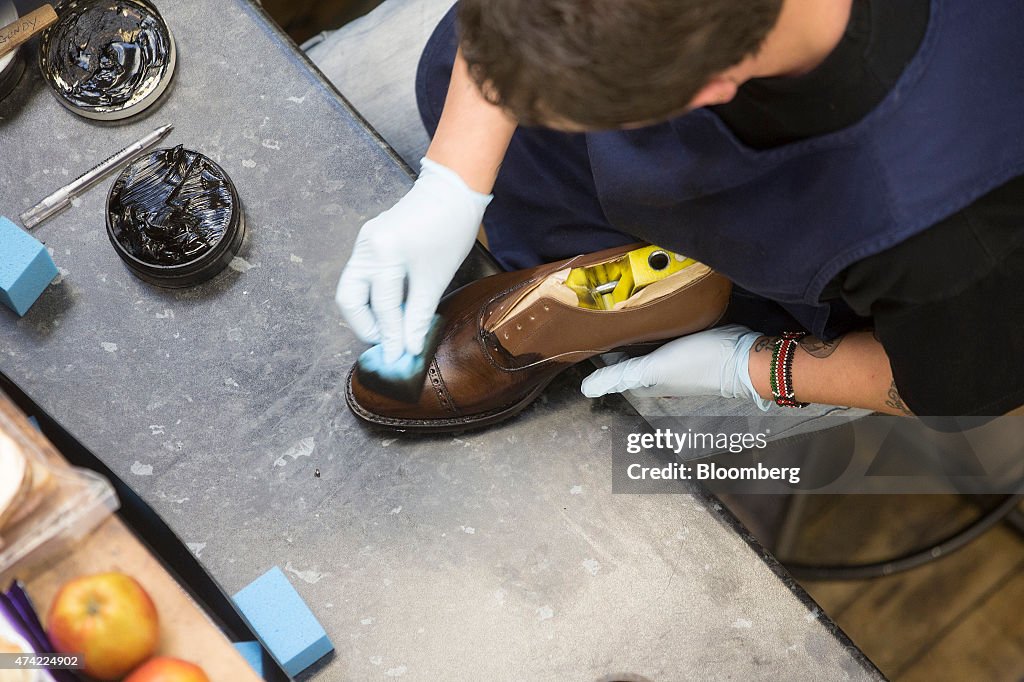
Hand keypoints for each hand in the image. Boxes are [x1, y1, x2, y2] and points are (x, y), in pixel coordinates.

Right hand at [336, 158, 491, 361]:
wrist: (451, 191)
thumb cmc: (450, 230)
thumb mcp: (436, 277)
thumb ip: (418, 314)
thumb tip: (409, 347)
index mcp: (384, 252)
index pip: (382, 305)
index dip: (390, 335)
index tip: (397, 358)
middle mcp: (366, 247)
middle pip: (349, 298)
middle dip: (365, 326)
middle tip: (385, 344)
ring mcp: (363, 242)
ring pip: (352, 288)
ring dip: (367, 313)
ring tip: (389, 330)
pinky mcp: (369, 241)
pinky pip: (362, 276)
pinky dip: (373, 297)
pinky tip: (391, 309)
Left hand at [581, 324, 770, 409]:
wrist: (746, 356)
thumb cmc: (700, 363)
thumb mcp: (655, 368)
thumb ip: (623, 376)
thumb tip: (587, 390)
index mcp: (650, 383)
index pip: (619, 375)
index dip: (604, 364)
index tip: (590, 344)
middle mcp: (664, 376)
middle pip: (633, 364)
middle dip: (620, 350)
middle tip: (606, 327)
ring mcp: (681, 363)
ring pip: (651, 352)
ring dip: (638, 340)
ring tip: (625, 319)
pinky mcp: (696, 347)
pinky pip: (670, 341)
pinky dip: (659, 332)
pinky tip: (659, 319)